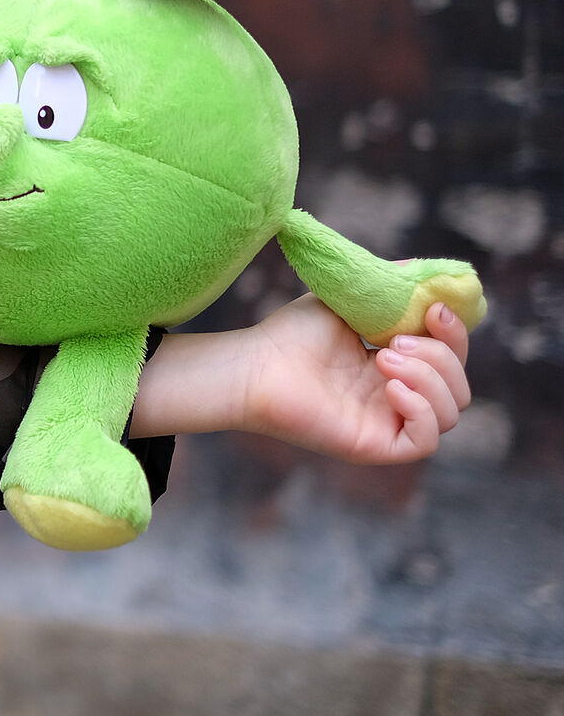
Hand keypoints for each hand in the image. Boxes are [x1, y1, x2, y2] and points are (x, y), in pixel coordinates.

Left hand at [241, 294, 471, 463]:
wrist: (256, 365)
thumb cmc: (291, 336)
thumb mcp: (348, 302)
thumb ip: (387, 288)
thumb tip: (423, 269)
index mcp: (394, 367)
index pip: (451, 358)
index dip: (455, 334)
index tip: (434, 310)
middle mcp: (395, 397)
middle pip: (458, 387)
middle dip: (441, 357)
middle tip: (393, 342)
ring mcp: (387, 422)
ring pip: (450, 413)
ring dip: (429, 379)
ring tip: (383, 359)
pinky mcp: (375, 445)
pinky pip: (425, 441)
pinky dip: (421, 411)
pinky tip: (389, 387)